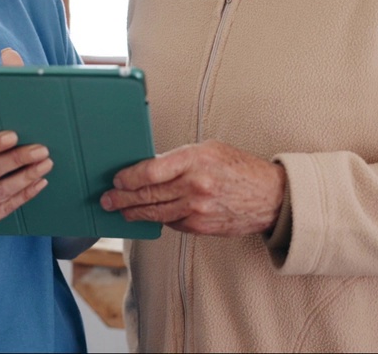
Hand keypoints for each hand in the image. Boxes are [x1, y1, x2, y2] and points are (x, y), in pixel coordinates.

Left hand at [99, 140, 285, 236]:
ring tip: (121, 211)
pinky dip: (160, 219)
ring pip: (156, 213)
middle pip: (148, 195)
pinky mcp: (201, 227)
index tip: (118, 179)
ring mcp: (198, 210)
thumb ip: (180, 158)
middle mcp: (195, 186)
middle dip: (123, 198)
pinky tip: (151, 215)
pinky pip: (172, 223)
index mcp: (195, 160)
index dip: (129, 177)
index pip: (151, 170)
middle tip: (107, 200)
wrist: (270, 196)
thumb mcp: (210, 150)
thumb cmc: (239, 168)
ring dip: (134, 213)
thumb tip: (149, 167)